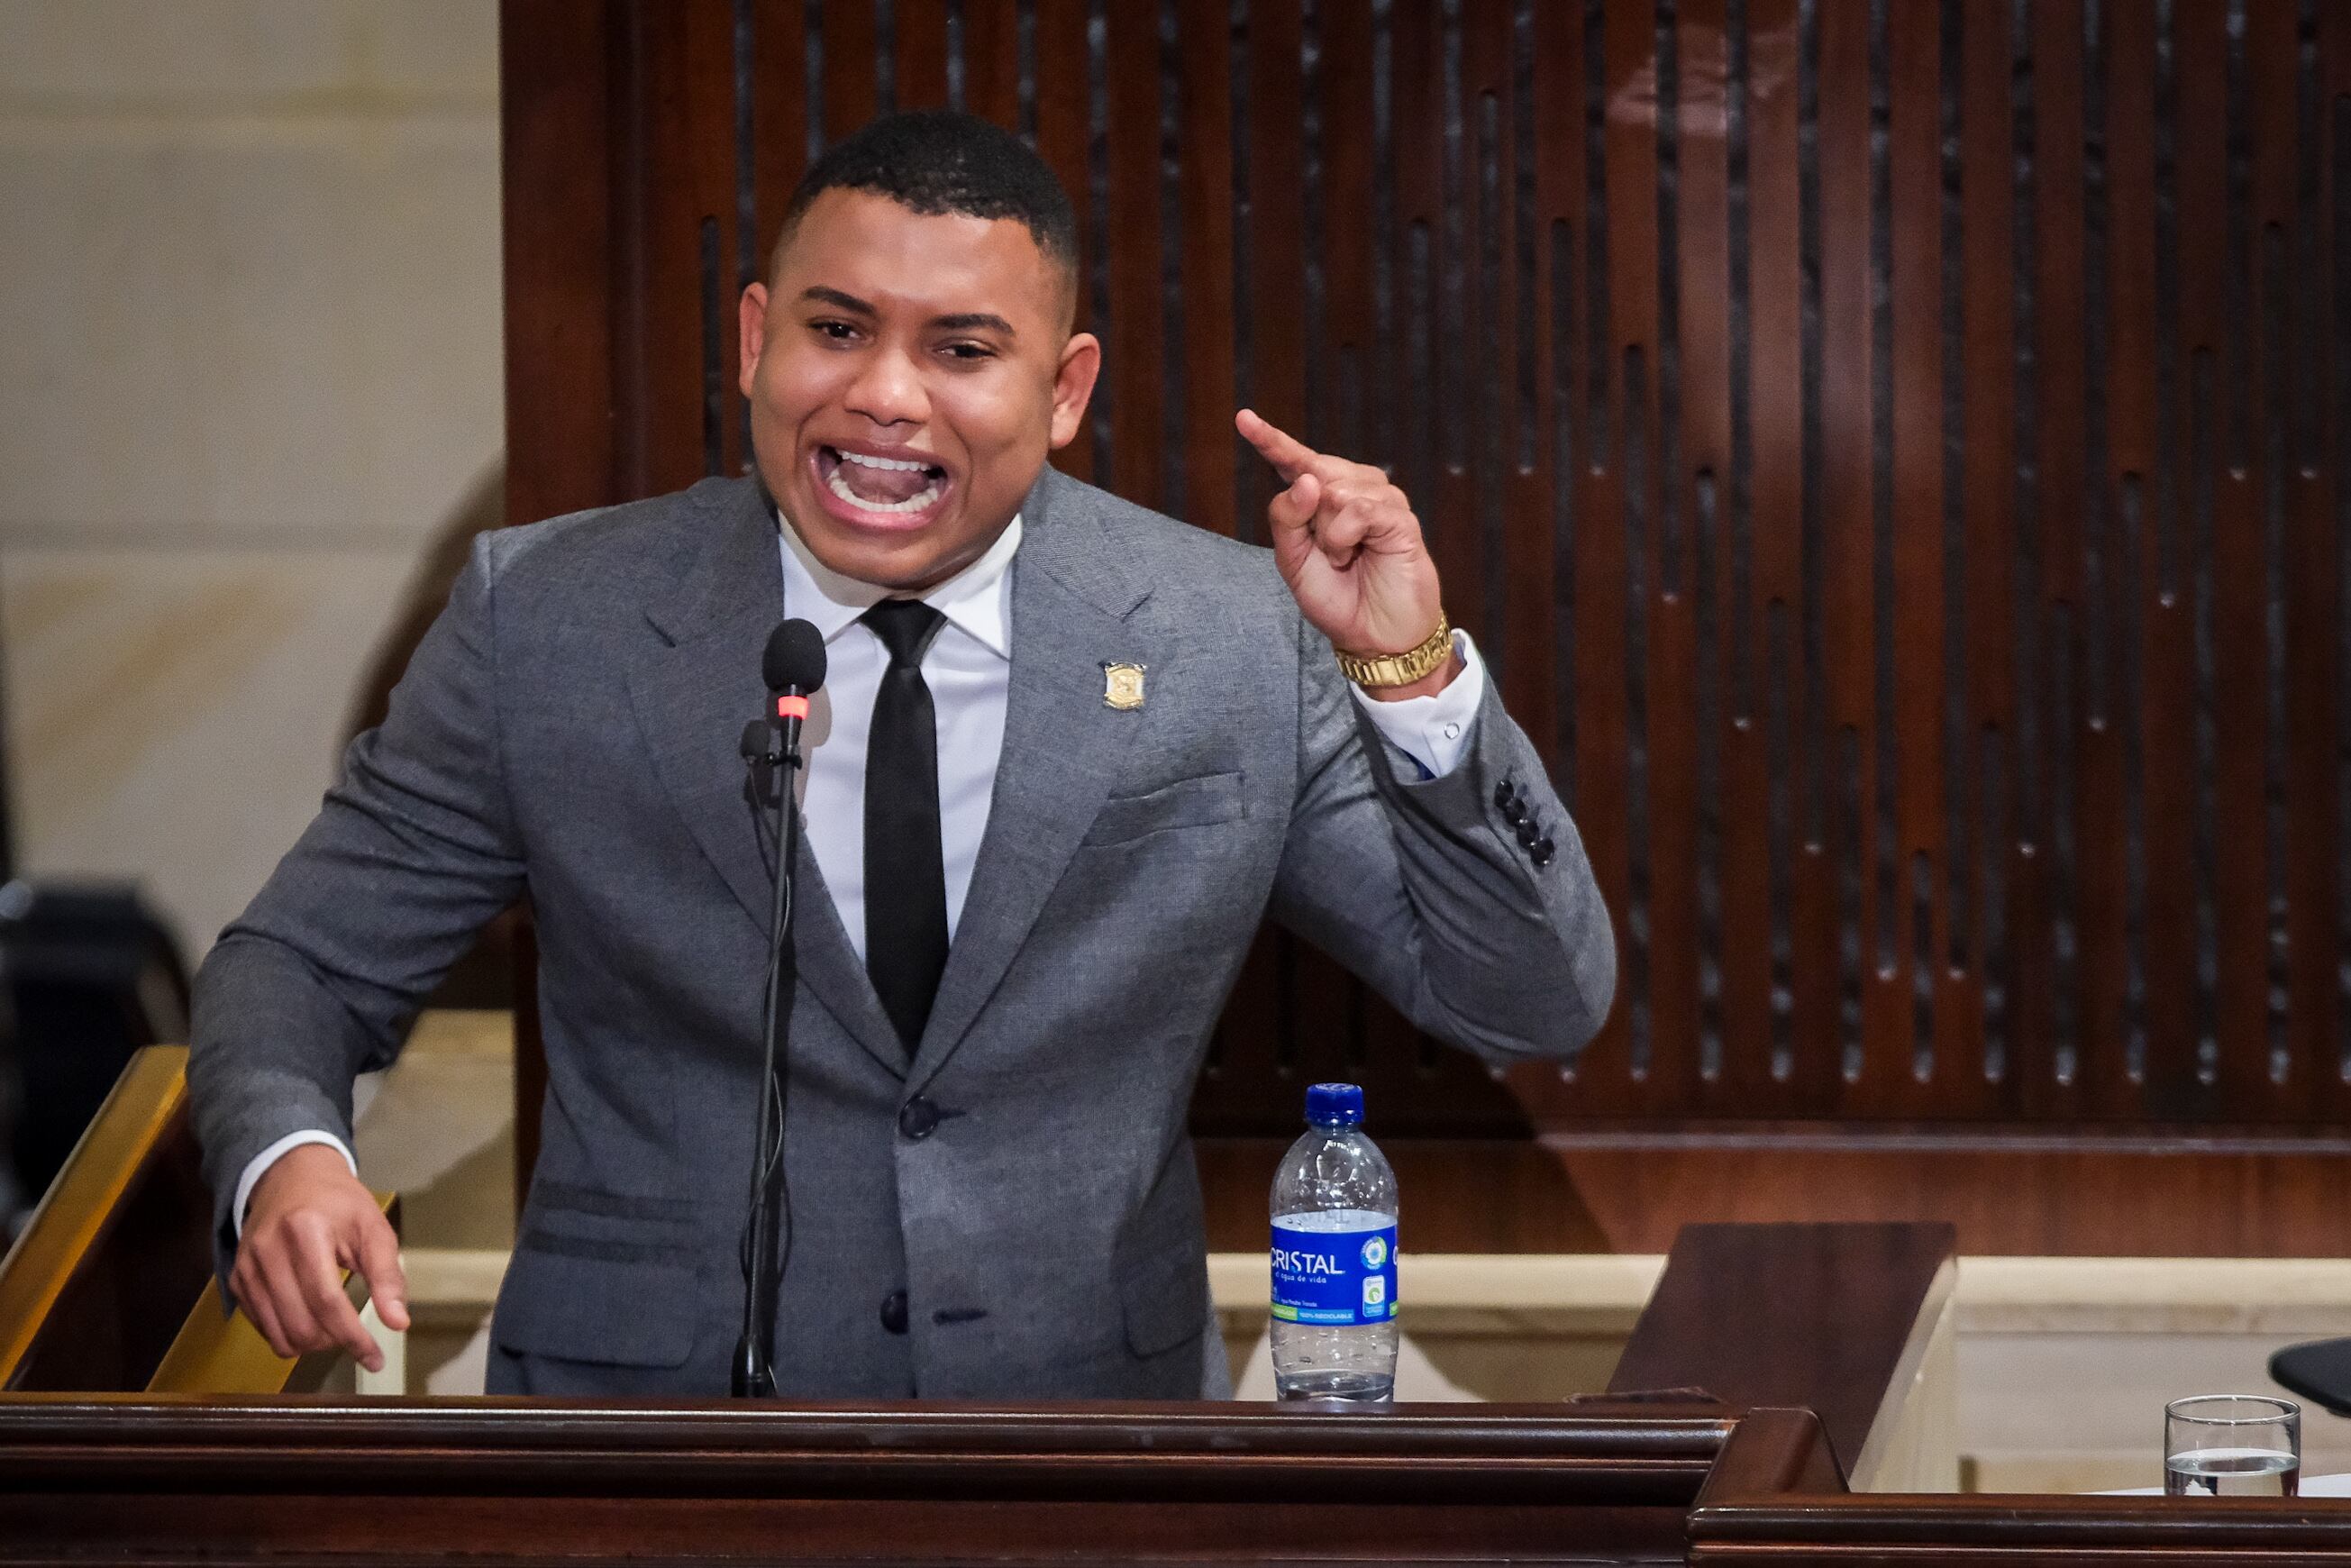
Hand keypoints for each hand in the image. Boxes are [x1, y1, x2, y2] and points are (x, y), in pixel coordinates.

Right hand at [232, 1143, 408, 1372]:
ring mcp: (246, 1268)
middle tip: (355, 1334)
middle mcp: (268, 1252)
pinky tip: (308, 1317)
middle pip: (302, 1324)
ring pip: (279, 1334)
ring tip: (334, 1327)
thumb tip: (398, 1322)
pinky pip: (263, 1328)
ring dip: (312, 1344)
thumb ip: (388, 1275)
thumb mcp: (373, 1228)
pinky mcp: (236, 1280)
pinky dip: (289, 1334)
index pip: (328, 1301)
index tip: (375, 1358)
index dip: (353, 1337)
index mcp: (306, 1232)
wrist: (290, 1178)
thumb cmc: (338, 1203)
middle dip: (334, 1341)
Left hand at [1235, 409, 1458, 698]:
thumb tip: (1306, 477)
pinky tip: (1357, 555)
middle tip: (1328, 555)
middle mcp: (1350, 488)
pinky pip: (1357, 509)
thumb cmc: (1336, 597)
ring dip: (1329, 535)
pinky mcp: (1398, 515)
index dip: (1270, 439)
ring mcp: (1378, 497)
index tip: (1243, 418)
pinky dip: (1345, 538)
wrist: (1373, 635)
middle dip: (1308, 518)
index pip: (1293, 462)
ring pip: (1333, 491)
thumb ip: (1286, 518)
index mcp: (1320, 497)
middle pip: (1312, 472)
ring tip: (1347, 559)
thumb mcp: (1292, 561)